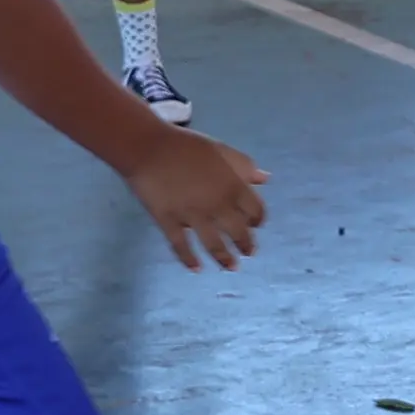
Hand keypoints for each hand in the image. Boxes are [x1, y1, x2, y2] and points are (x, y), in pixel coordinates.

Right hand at [124, 129, 267, 266]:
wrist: (148, 147)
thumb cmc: (187, 146)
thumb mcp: (222, 151)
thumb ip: (245, 167)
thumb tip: (265, 178)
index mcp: (232, 186)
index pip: (255, 210)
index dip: (258, 220)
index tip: (256, 225)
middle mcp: (216, 205)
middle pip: (238, 232)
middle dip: (246, 244)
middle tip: (249, 253)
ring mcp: (192, 216)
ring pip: (214, 244)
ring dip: (225, 258)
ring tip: (231, 267)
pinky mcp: (169, 222)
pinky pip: (181, 246)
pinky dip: (189, 259)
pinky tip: (196, 268)